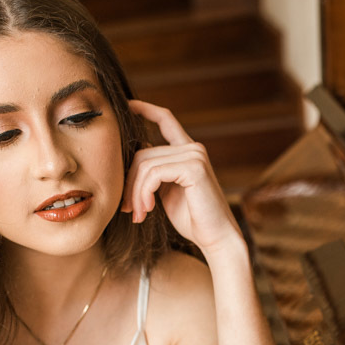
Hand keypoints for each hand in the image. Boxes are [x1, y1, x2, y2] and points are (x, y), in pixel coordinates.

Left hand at [123, 100, 242, 254]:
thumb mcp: (168, 191)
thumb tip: (134, 157)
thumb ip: (155, 173)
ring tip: (138, 214)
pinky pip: (154, 174)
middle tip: (128, 209)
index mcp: (188, 151)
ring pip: (145, 165)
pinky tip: (148, 210)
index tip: (128, 106)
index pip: (166, 120)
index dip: (146, 110)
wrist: (216, 238)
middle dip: (129, 182)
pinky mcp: (194, 167)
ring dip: (135, 193)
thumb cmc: (193, 219)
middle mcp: (193, 148)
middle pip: (142, 153)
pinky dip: (144, 193)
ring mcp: (195, 155)